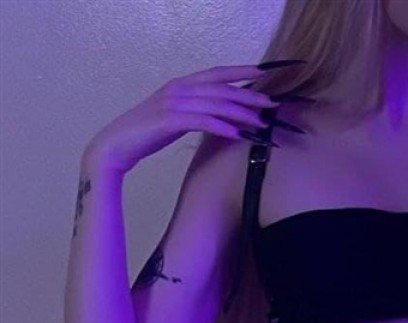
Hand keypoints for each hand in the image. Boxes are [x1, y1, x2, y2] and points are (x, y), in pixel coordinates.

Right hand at [82, 61, 307, 175]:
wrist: (115, 145)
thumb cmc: (146, 133)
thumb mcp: (175, 117)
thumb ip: (196, 111)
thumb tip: (222, 116)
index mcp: (181, 85)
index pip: (217, 74)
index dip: (242, 72)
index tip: (265, 73)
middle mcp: (178, 89)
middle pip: (222, 88)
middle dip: (250, 95)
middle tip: (272, 104)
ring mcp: (172, 103)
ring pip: (215, 104)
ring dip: (241, 114)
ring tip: (261, 123)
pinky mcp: (168, 120)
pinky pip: (201, 121)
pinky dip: (221, 127)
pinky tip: (237, 135)